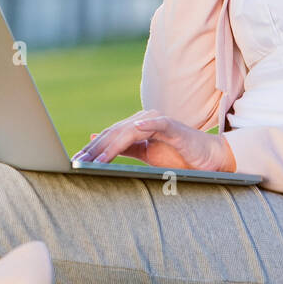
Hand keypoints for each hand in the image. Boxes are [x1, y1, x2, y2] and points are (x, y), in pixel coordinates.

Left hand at [72, 110, 237, 172]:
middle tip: (77, 163)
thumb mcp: (146, 154)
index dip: (91, 149)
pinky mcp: (173, 126)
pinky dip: (145, 125)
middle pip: (113, 133)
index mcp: (136, 127)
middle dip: (94, 150)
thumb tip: (96, 140)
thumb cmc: (178, 156)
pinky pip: (157, 124)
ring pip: (128, 131)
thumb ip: (124, 148)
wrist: (208, 158)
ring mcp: (158, 122)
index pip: (108, 137)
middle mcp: (144, 120)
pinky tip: (133, 128)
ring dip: (110, 145)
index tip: (74, 162)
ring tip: (95, 160)